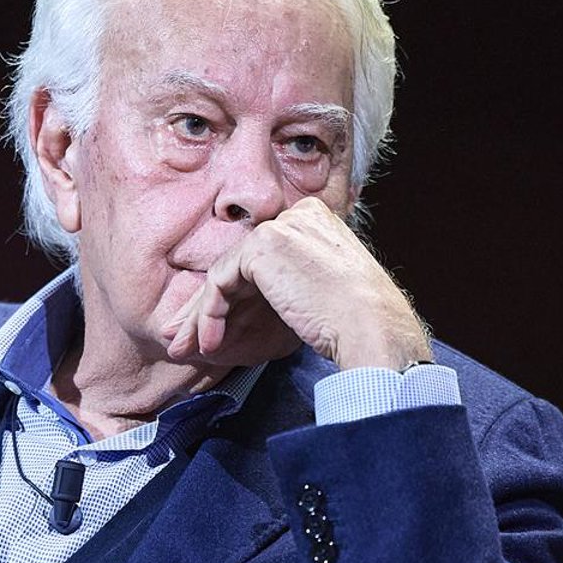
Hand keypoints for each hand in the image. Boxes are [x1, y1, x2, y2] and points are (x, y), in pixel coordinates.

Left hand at [162, 197, 430, 369]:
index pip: (263, 258)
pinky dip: (208, 315)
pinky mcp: (261, 246)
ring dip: (202, 316)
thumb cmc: (355, 322)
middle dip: (211, 306)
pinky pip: (219, 282)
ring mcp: (279, 226)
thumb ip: (287, 283)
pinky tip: (210, 344)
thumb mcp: (320, 291)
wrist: (371, 326)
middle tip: (190, 338)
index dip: (238, 297)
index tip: (220, 329)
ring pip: (225, 273)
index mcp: (316, 221)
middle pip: (241, 264)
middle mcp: (297, 215)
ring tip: (190, 348)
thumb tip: (248, 302)